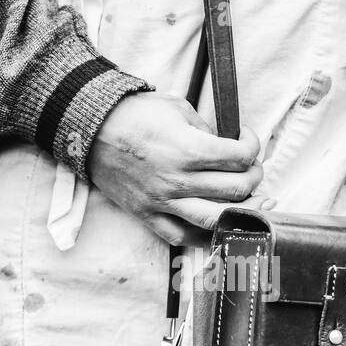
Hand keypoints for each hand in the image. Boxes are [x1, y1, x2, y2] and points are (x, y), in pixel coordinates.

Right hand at [86, 91, 270, 245]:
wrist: (92, 129)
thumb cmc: (135, 115)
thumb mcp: (178, 109)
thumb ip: (206, 131)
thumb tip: (227, 148)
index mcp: (188, 150)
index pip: (239, 157)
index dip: (253, 146)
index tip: (247, 141)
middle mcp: (178, 180)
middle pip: (236, 189)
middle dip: (253, 177)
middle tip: (251, 169)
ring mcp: (163, 202)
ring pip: (216, 219)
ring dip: (241, 212)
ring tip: (251, 204)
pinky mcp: (148, 215)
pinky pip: (182, 236)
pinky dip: (205, 236)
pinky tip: (218, 228)